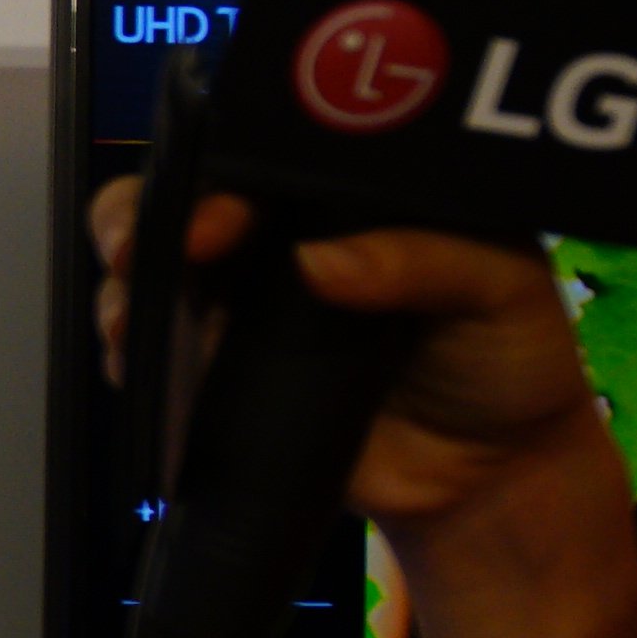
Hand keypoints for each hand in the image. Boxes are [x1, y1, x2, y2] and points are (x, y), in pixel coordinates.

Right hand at [91, 177, 605, 532]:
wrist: (493, 476)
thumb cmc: (511, 360)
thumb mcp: (499, 290)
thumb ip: (421, 263)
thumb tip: (314, 263)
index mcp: (354, 198)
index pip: (272, 161)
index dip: (227, 177)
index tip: (212, 223)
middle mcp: (292, 238)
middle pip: (192, 201)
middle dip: (142, 218)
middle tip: (133, 253)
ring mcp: (253, 308)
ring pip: (160, 271)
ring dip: (125, 287)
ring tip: (127, 321)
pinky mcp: (230, 375)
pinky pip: (164, 353)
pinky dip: (134, 354)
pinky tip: (132, 363)